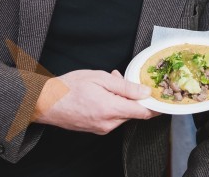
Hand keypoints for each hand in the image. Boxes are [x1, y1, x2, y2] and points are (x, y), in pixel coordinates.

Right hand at [33, 69, 157, 133]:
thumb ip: (125, 86)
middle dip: (132, 96)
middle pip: (133, 112)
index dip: (155, 105)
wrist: (46, 102)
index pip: (143, 112)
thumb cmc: (69, 88)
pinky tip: (102, 94)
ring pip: (122, 114)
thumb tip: (145, 92)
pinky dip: (112, 105)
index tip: (162, 98)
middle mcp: (108, 123)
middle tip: (121, 79)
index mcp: (111, 109)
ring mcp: (102, 128)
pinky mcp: (96, 129)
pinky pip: (112, 118)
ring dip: (121, 100)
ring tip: (107, 84)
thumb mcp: (100, 78)